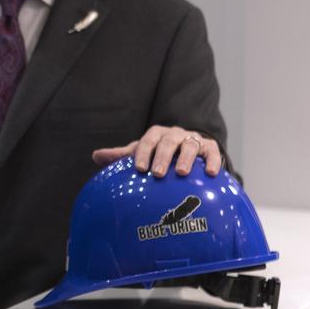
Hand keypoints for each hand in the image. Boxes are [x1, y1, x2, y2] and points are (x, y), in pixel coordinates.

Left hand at [92, 125, 221, 176]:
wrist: (187, 153)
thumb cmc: (159, 154)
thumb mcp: (142, 153)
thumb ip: (121, 156)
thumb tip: (96, 156)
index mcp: (157, 135)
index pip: (147, 141)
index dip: (143, 153)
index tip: (138, 168)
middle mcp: (175, 134)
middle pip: (169, 142)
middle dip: (163, 157)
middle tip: (158, 173)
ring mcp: (194, 140)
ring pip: (191, 146)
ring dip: (186, 159)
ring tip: (181, 173)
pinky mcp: (210, 148)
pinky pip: (214, 153)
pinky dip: (213, 162)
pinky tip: (212, 174)